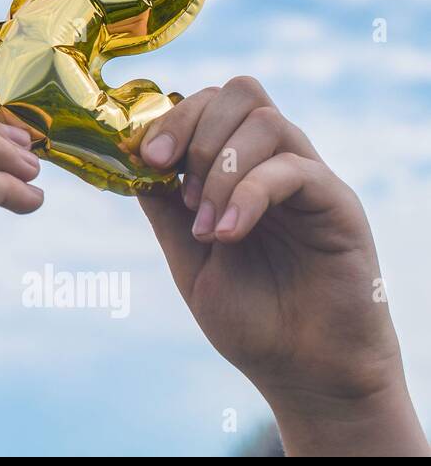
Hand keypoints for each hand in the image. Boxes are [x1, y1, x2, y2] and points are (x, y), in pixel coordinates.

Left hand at [138, 76, 427, 455]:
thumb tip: (127, 157)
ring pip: (265, 122)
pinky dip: (248, 194)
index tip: (144, 158)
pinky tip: (229, 234)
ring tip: (205, 228)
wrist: (303, 372)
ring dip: (218, 169)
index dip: (170, 118)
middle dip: (191, 126)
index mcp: (239, 169)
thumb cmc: (250, 317)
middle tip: (169, 177)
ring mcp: (309, 180)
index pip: (209, 103)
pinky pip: (293, 170)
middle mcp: (275, 163)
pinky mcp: (338, 204)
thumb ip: (163, 207)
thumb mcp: (187, 257)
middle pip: (240, 93)